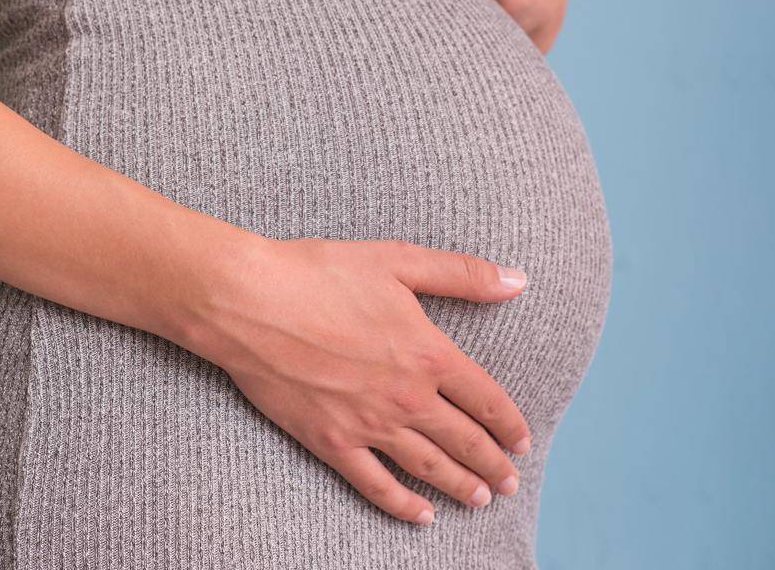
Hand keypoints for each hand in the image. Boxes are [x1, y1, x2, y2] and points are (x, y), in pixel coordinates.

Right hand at [189, 235, 531, 524]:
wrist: (252, 302)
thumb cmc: (321, 272)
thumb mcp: (397, 260)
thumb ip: (461, 274)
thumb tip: (516, 281)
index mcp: (427, 352)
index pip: (484, 398)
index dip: (508, 422)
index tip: (522, 440)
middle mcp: (406, 397)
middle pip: (462, 440)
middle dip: (492, 464)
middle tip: (510, 482)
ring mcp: (369, 425)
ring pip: (428, 467)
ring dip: (459, 486)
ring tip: (480, 499)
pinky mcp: (331, 442)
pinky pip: (376, 484)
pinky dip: (403, 505)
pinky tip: (421, 515)